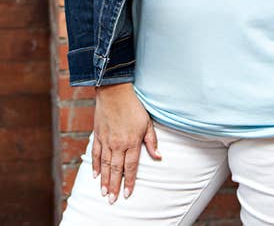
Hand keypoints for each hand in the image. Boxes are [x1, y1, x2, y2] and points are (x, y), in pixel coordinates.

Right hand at [92, 83, 160, 203]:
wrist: (114, 92)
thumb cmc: (134, 106)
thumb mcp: (147, 123)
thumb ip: (151, 141)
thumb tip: (159, 157)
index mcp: (132, 142)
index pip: (131, 167)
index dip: (129, 182)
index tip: (127, 194)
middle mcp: (118, 144)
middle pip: (116, 170)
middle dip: (114, 186)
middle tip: (112, 200)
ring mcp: (106, 140)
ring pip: (104, 165)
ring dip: (104, 180)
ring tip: (103, 193)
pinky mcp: (98, 135)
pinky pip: (95, 154)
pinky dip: (95, 165)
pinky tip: (95, 175)